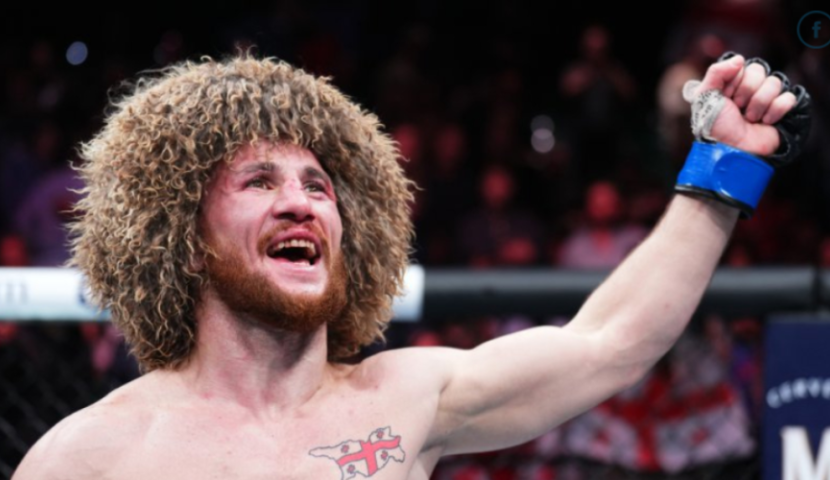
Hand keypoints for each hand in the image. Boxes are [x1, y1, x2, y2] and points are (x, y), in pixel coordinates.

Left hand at [684, 53, 810, 162]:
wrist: (732, 150)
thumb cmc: (716, 126)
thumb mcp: (704, 97)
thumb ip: (715, 72)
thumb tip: (739, 58)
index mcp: (732, 83)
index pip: (741, 65)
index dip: (732, 82)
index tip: (725, 97)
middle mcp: (750, 88)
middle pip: (759, 70)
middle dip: (745, 92)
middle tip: (738, 108)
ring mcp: (767, 99)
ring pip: (774, 82)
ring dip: (758, 104)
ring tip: (749, 118)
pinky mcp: (782, 110)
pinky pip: (788, 98)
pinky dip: (775, 111)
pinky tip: (765, 122)